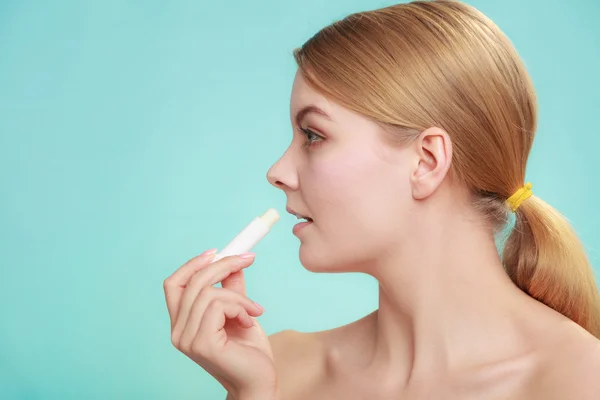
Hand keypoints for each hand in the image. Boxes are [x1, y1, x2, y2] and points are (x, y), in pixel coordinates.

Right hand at [164, 249, 276, 397]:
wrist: (259, 381)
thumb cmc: (249, 350)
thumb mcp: (238, 311)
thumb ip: (231, 289)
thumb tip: (233, 262)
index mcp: (182, 323)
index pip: (173, 284)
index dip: (192, 264)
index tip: (216, 252)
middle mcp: (178, 331)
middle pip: (192, 281)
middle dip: (224, 265)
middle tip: (249, 259)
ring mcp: (187, 339)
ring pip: (209, 293)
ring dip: (239, 297)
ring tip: (254, 311)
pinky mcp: (202, 344)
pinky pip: (219, 306)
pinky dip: (240, 307)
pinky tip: (249, 322)